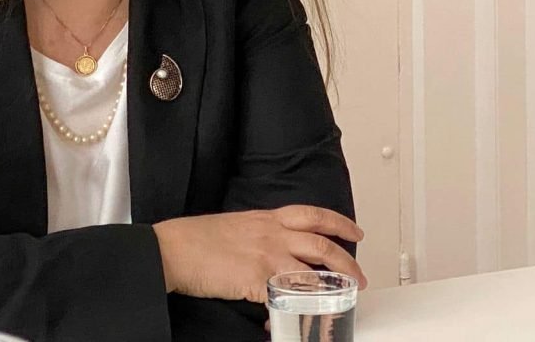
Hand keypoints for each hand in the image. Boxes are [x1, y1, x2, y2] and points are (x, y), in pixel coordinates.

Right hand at [152, 205, 365, 303]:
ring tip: (341, 299)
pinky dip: (296, 310)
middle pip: (322, 245)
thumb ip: (261, 234)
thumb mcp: (237, 226)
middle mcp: (272, 234)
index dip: (339, 222)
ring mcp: (266, 257)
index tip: (353, 231)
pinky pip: (287, 297)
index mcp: (267, 218)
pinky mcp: (257, 280)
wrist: (175, 247)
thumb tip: (275, 251)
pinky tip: (299, 318)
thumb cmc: (198, 238)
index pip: (313, 215)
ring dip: (331, 288)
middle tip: (358, 277)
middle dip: (346, 263)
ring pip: (312, 272)